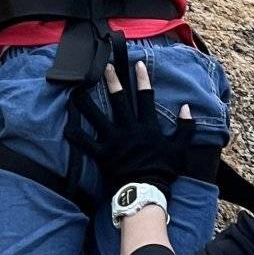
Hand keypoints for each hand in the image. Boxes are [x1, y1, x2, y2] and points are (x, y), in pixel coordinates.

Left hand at [69, 50, 194, 193]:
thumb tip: (187, 108)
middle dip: (112, 81)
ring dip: (86, 102)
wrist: (146, 190)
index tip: (137, 63)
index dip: (142, 80)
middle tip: (104, 66)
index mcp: (147, 126)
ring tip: (76, 89)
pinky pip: (85, 143)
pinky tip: (66, 125)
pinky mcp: (101, 154)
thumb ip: (186, 127)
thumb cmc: (164, 170)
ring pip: (97, 117)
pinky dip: (75, 135)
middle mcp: (128, 129)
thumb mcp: (180, 149)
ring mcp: (113, 141)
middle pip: (119, 100)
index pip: (145, 98)